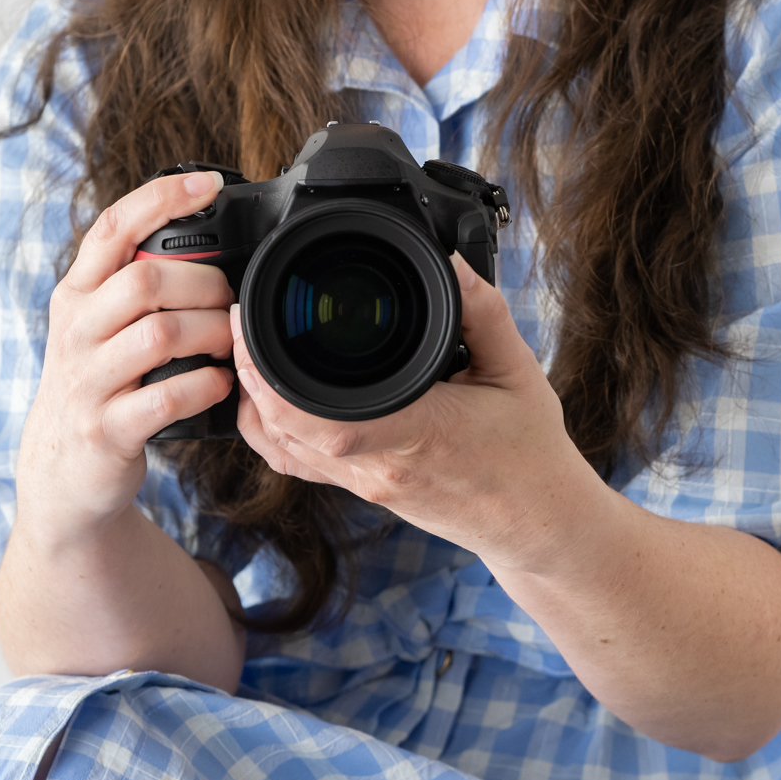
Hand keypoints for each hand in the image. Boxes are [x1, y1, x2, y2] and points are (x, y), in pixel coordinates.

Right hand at [16, 170, 235, 536]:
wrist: (62, 472)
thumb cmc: (101, 385)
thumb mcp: (102, 326)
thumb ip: (138, 284)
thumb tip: (210, 243)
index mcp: (78, 294)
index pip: (112, 227)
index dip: (162, 198)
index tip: (210, 183)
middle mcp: (77, 330)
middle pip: (145, 279)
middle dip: (205, 284)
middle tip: (230, 302)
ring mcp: (88, 381)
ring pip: (159, 334)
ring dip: (211, 334)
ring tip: (229, 344)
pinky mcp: (107, 429)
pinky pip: (165, 397)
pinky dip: (205, 386)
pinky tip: (219, 383)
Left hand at [232, 253, 607, 568]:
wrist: (537, 521)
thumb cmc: (531, 449)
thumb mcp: (519, 369)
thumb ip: (484, 310)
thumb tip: (451, 258)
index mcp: (419, 433)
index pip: (322, 419)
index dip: (269, 377)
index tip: (252, 323)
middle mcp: (381, 468)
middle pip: (284, 429)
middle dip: (249, 372)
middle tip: (243, 317)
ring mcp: (367, 486)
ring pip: (281, 449)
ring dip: (254, 402)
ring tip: (250, 350)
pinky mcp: (365, 492)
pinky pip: (298, 465)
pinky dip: (272, 430)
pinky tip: (271, 397)